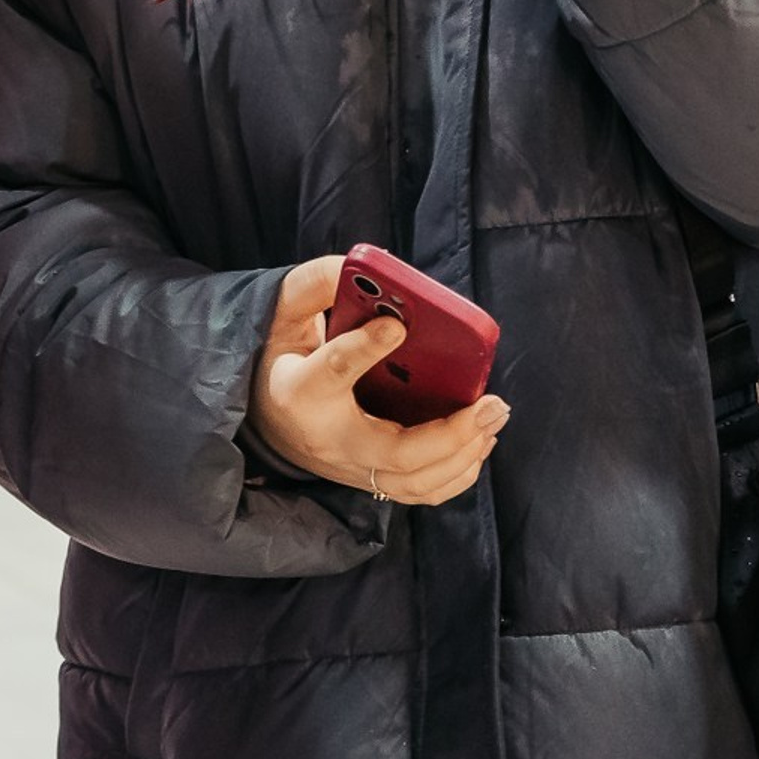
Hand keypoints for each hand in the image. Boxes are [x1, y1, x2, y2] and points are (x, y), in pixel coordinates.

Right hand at [247, 255, 509, 505]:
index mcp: (299, 388)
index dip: (364, 349)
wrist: (265, 414)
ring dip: (461, 455)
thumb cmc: (284, 354)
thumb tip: (359, 267)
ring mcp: (351, 467)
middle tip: (490, 402)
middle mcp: (327, 438)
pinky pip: (418, 491)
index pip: (332, 371)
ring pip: (413, 481)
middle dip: (449, 434)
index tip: (396, 324)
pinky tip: (479, 439)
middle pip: (392, 452)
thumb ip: (317, 284)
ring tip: (493, 417)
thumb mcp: (284, 310)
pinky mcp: (370, 478)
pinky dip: (456, 472)